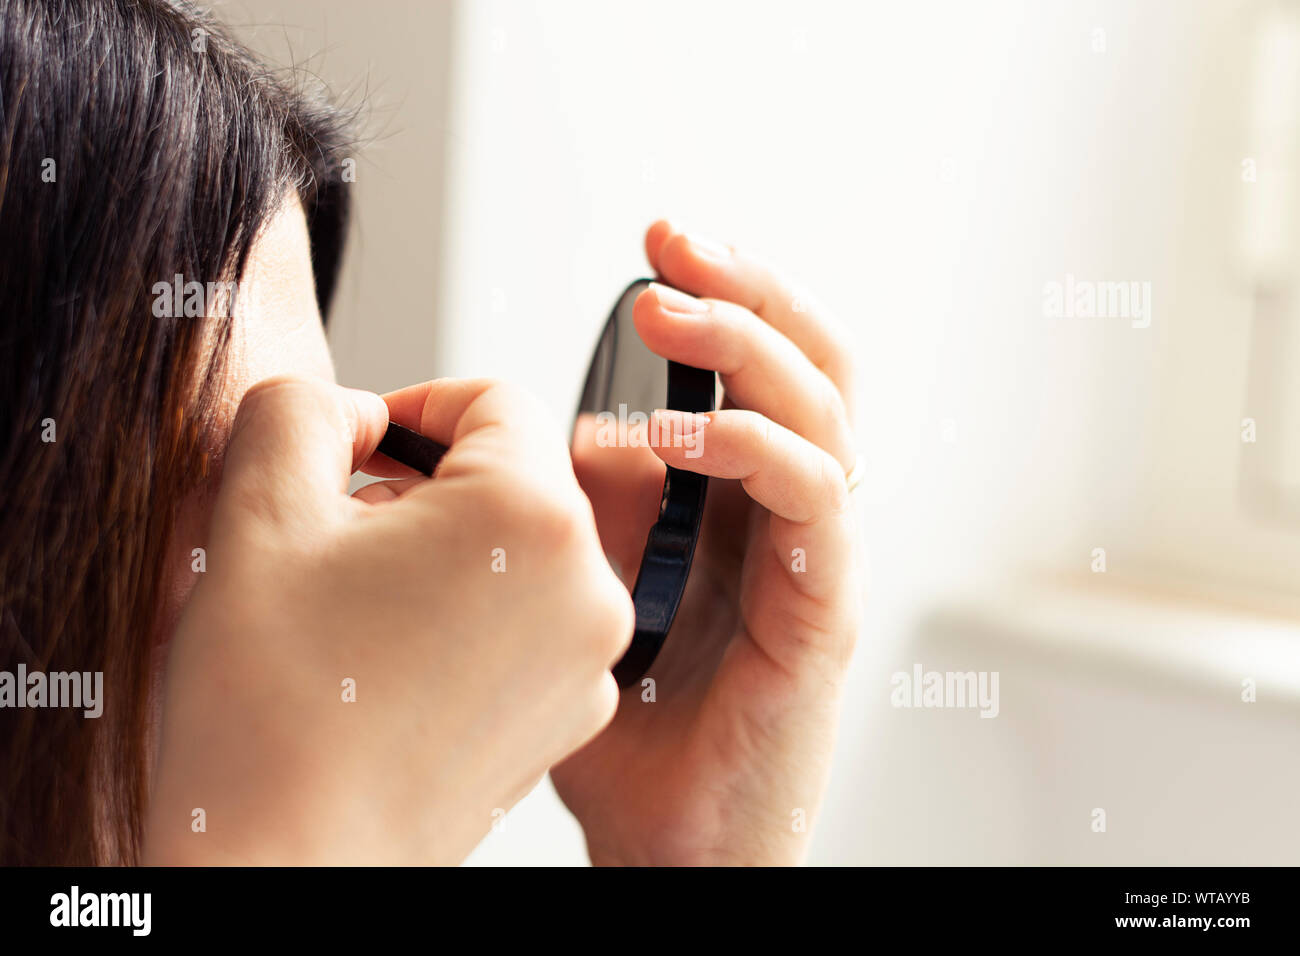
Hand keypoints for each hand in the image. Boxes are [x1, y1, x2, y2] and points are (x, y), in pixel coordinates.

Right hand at [146, 376, 632, 864]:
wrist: (293, 865)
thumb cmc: (276, 715)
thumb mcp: (256, 511)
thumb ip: (304, 411)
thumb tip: (355, 411)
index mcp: (531, 517)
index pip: (495, 399)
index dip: (415, 404)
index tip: (362, 446)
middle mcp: (589, 585)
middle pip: (516, 475)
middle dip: (430, 482)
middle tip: (347, 530)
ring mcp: (589, 658)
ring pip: (524, 548)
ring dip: (451, 548)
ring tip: (368, 601)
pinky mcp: (572, 712)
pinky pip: (534, 619)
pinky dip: (476, 613)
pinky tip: (399, 653)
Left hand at [552, 221, 861, 865]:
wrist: (671, 844)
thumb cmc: (628, 731)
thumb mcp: (587, 588)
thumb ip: (596, 509)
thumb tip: (583, 429)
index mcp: (742, 504)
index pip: (763, 368)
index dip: (726, 295)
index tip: (660, 245)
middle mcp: (792, 518)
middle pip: (813, 363)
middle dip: (749, 289)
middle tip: (676, 241)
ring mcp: (815, 559)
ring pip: (824, 413)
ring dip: (747, 348)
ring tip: (667, 315)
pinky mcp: (822, 611)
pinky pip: (811, 501)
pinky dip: (747, 450)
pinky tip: (672, 438)